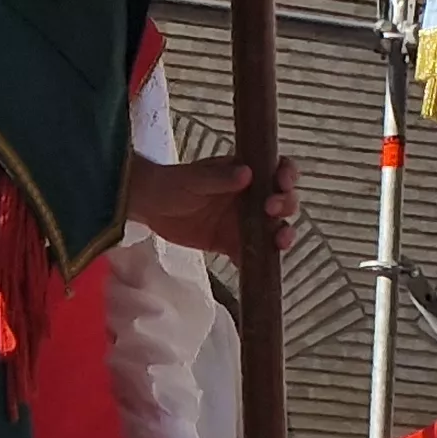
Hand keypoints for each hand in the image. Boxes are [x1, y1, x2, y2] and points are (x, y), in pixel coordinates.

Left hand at [131, 152, 299, 254]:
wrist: (148, 208)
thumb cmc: (171, 184)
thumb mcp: (193, 178)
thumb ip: (218, 178)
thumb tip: (247, 174)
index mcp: (246, 175)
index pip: (277, 170)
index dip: (288, 175)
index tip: (283, 182)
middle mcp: (251, 198)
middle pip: (283, 201)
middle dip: (286, 205)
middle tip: (272, 210)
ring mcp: (244, 223)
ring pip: (274, 229)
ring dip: (282, 235)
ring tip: (281, 242)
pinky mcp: (231, 244)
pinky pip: (251, 255)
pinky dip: (258, 263)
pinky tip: (257, 268)